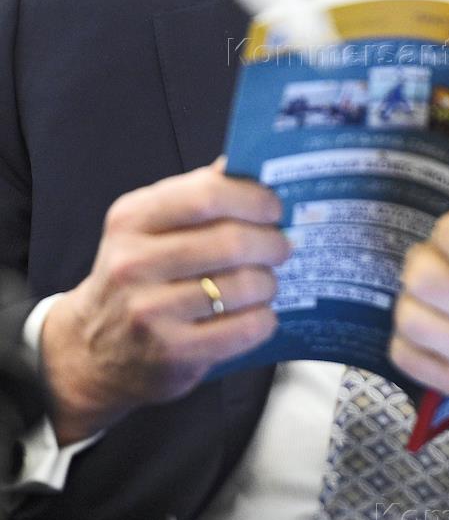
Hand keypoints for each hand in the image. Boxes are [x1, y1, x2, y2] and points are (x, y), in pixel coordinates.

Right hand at [40, 160, 289, 444]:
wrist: (94, 349)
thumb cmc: (139, 276)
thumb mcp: (149, 227)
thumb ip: (196, 195)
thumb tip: (253, 165)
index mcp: (132, 219)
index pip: (207, 195)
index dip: (253, 198)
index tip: (274, 208)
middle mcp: (134, 262)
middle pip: (231, 241)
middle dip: (271, 242)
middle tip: (282, 247)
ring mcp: (150, 311)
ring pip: (242, 285)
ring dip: (269, 282)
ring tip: (267, 282)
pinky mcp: (171, 353)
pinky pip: (244, 329)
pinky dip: (264, 319)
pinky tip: (259, 314)